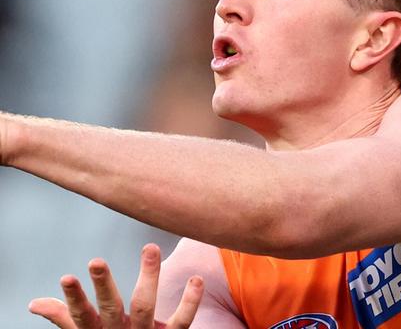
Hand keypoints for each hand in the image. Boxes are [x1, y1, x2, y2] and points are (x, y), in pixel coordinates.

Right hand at [29, 243, 203, 327]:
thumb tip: (35, 303)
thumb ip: (66, 318)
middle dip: (103, 286)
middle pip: (111, 309)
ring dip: (148, 277)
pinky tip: (196, 279)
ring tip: (149, 247)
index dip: (73, 299)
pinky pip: (182, 321)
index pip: (81, 316)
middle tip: (96, 261)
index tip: (66, 277)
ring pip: (145, 307)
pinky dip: (190, 301)